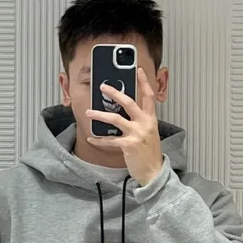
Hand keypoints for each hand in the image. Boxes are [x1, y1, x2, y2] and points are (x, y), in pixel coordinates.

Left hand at [86, 67, 163, 185]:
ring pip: (115, 119)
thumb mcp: (148, 133)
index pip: (149, 96)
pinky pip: (110, 140)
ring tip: (88, 113)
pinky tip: (91, 138)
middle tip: (102, 86)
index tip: (138, 70)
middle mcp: (145, 124)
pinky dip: (99, 139)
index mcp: (150, 119)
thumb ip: (140, 122)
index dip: (144, 82)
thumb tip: (124, 113)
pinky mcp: (129, 145)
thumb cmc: (149, 153)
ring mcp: (137, 134)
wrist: (154, 172)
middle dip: (114, 93)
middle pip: (129, 102)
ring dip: (99, 115)